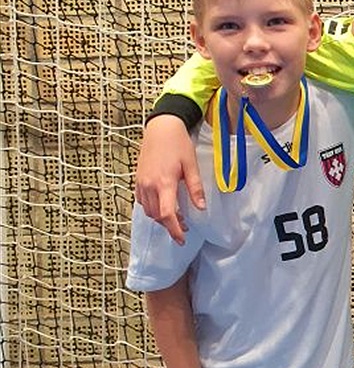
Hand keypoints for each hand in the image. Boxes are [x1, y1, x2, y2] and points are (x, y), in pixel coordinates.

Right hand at [135, 115, 203, 244]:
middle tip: (184, 227)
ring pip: (148, 210)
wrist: (160, 128)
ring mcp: (141, 183)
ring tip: (176, 217)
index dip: (175, 230)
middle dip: (170, 225)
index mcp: (164, 182)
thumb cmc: (178, 144)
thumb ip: (195, 188)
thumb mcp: (191, 165)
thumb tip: (201, 207)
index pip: (167, 214)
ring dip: (160, 218)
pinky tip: (162, 205)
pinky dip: (151, 208)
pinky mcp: (137, 179)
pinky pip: (142, 201)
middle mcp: (149, 185)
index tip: (182, 238)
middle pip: (156, 216)